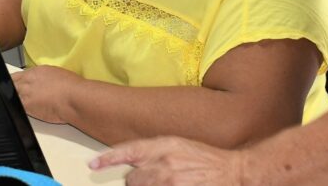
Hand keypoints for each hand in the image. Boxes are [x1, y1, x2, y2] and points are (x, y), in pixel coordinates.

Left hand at [11, 65, 80, 123]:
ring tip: (25, 106)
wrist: (74, 97)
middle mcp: (29, 79)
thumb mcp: (58, 76)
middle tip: (18, 97)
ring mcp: (26, 92)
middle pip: (11, 85)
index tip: (17, 87)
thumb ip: (45, 80)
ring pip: (12, 96)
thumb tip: (43, 85)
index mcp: (36, 71)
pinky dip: (19, 111)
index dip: (16, 82)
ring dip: (16, 100)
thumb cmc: (72, 87)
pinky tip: (26, 112)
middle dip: (13, 90)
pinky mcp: (26, 105)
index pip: (17, 76)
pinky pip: (16, 108)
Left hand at [90, 136, 244, 185]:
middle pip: (132, 179)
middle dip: (137, 182)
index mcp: (166, 145)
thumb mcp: (181, 147)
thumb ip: (157, 152)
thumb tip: (136, 164)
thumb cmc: (208, 161)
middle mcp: (165, 163)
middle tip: (153, 182)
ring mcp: (170, 182)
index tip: (93, 164)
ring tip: (165, 185)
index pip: (130, 150)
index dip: (108, 158)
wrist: (234, 172)